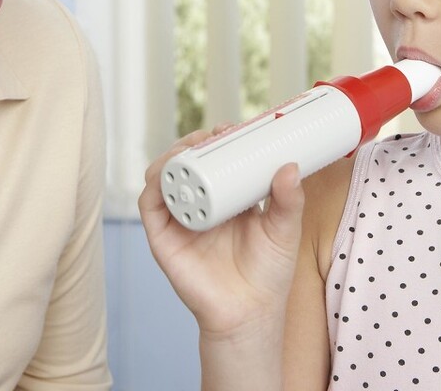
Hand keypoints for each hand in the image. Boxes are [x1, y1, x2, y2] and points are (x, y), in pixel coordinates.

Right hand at [137, 127, 305, 340]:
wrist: (249, 314)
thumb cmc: (268, 274)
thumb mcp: (284, 230)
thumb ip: (289, 201)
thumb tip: (291, 166)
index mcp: (226, 200)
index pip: (215, 161)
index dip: (218, 140)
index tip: (232, 127)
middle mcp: (199, 206)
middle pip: (187, 163)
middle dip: (194, 142)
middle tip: (213, 134)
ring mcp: (179, 220)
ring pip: (164, 177)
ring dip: (173, 157)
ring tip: (191, 149)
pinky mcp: (162, 237)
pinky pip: (150, 205)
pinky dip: (154, 185)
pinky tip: (169, 174)